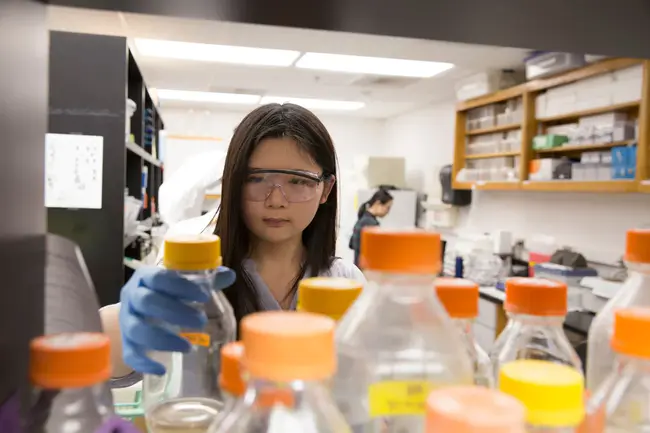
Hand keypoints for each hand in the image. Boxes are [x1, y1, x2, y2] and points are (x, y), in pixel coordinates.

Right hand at [119, 266, 235, 374]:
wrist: (136, 309)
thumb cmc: (164, 293)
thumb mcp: (181, 284)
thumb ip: (204, 281)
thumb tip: (229, 275)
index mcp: (146, 277)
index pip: (161, 278)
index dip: (182, 287)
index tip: (204, 296)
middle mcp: (132, 296)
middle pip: (147, 302)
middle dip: (175, 312)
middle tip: (201, 321)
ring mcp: (126, 319)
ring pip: (136, 329)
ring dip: (162, 340)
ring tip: (189, 347)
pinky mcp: (124, 341)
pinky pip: (129, 354)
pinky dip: (144, 363)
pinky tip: (161, 370)